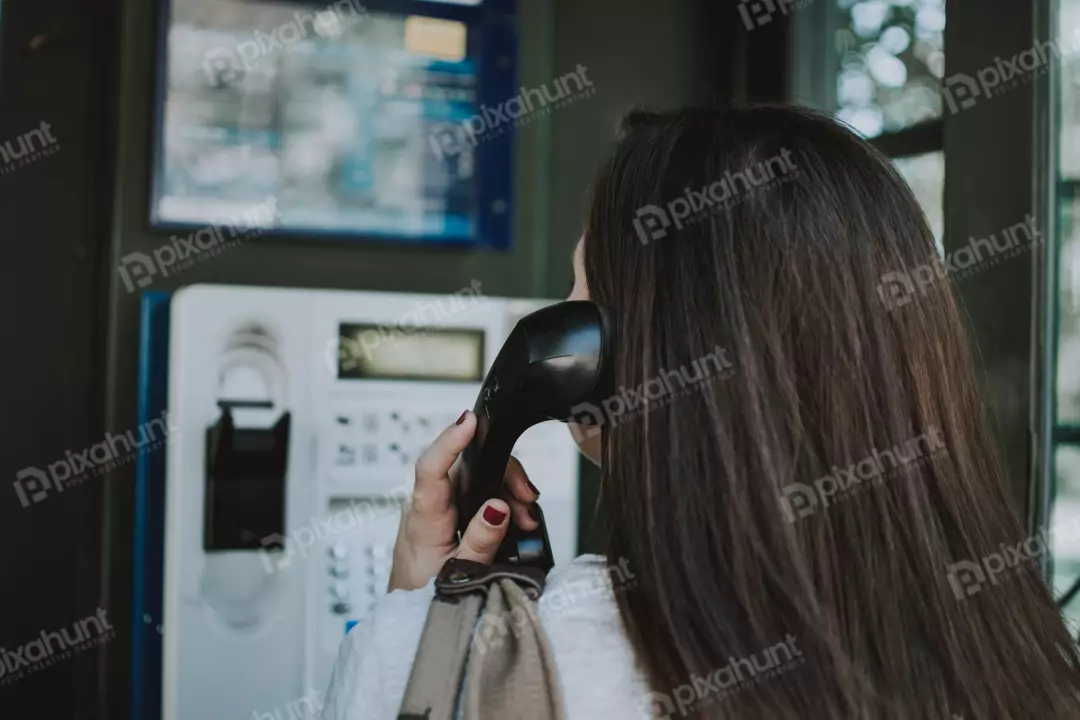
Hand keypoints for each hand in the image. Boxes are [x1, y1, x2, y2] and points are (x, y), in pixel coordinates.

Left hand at [388, 410, 541, 591]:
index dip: (450, 440)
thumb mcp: (458, 577)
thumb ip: (480, 543)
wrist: (407, 613)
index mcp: (423, 520)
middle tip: (528, 500)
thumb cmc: (423, 598)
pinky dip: (498, 499)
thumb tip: (498, 508)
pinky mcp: (445, 512)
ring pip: (475, 477)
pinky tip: (516, 518)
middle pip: (465, 466)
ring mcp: (435, 507)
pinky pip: (474, 492)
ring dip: (505, 489)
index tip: (470, 420)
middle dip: (503, 473)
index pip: (430, 469)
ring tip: (526, 517)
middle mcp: (426, 505)